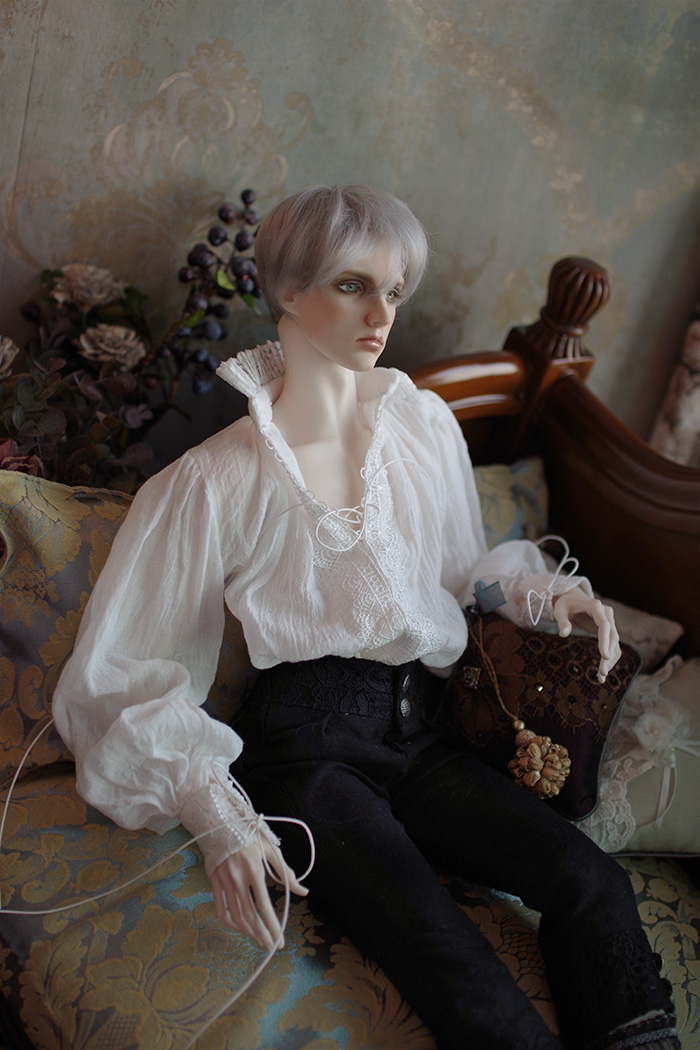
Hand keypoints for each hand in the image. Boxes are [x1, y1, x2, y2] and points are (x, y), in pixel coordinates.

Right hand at [210, 837, 307, 951]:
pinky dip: (229, 922)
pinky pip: (220, 908)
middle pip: (250, 916)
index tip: (280, 940)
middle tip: (271, 947)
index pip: (264, 906)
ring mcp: (223, 882)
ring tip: (259, 939)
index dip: (273, 926)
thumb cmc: (249, 834)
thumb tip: (303, 891)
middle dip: (262, 934)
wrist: (220, 822)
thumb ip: (286, 872)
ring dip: (248, 931)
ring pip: (235, 915)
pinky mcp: (214, 882)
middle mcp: (237, 879)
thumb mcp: (271, 849)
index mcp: (254, 870)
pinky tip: (239, 927)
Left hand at [552, 586, 620, 682]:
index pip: (604, 625)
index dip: (605, 641)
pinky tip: (602, 672)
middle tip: (602, 673)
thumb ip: (562, 621)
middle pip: (613, 636)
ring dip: (611, 660)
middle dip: (608, 656)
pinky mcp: (608, 629)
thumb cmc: (565, 604)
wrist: (572, 597)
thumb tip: (563, 634)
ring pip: (615, 643)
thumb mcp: (559, 610)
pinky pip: (612, 645)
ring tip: (601, 678)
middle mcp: (606, 614)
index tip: (604, 656)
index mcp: (595, 607)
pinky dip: (610, 658)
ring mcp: (610, 621)